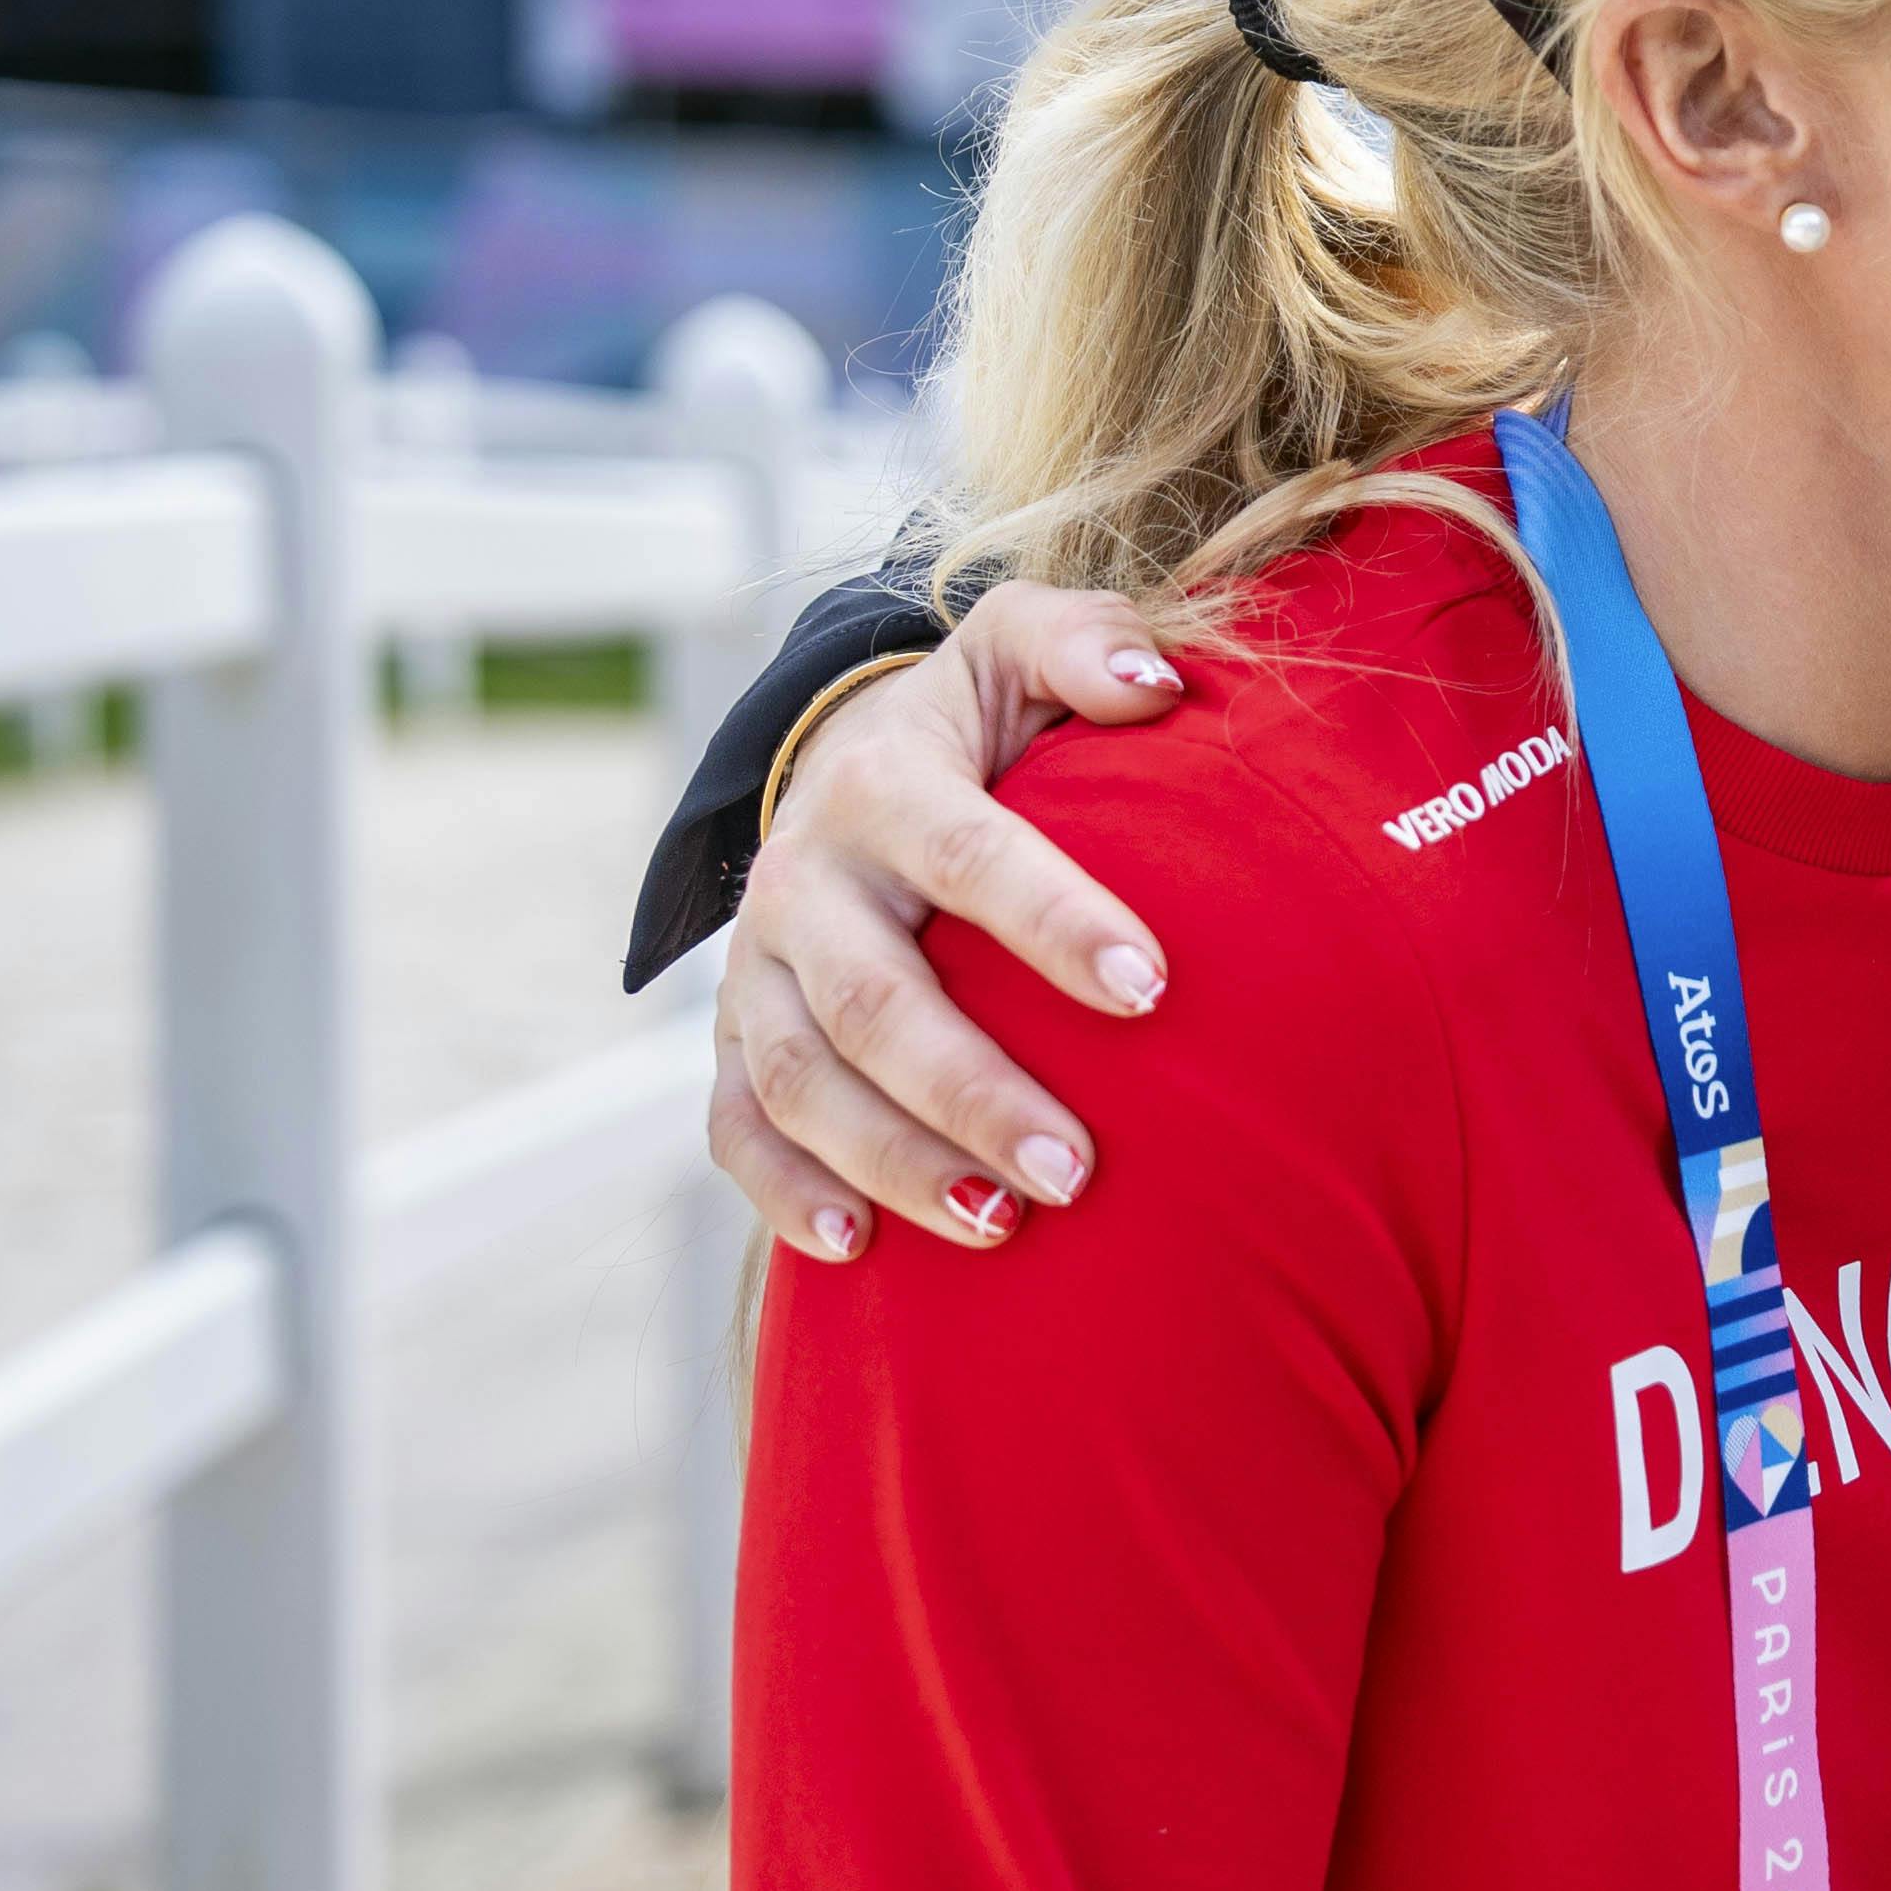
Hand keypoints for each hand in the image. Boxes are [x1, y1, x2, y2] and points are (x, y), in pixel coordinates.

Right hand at [699, 585, 1189, 1259]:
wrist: (851, 763)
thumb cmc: (981, 720)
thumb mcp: (1021, 648)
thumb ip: (1085, 640)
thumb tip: (1156, 684)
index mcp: (882, 782)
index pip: (971, 857)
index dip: (1055, 922)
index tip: (1152, 991)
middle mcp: (804, 880)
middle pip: (877, 1003)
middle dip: (976, 1092)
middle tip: (1079, 1169)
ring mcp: (757, 971)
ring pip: (804, 1084)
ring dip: (897, 1163)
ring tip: (1001, 1228)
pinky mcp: (734, 1040)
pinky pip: (736, 1131)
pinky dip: (787, 1195)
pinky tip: (859, 1249)